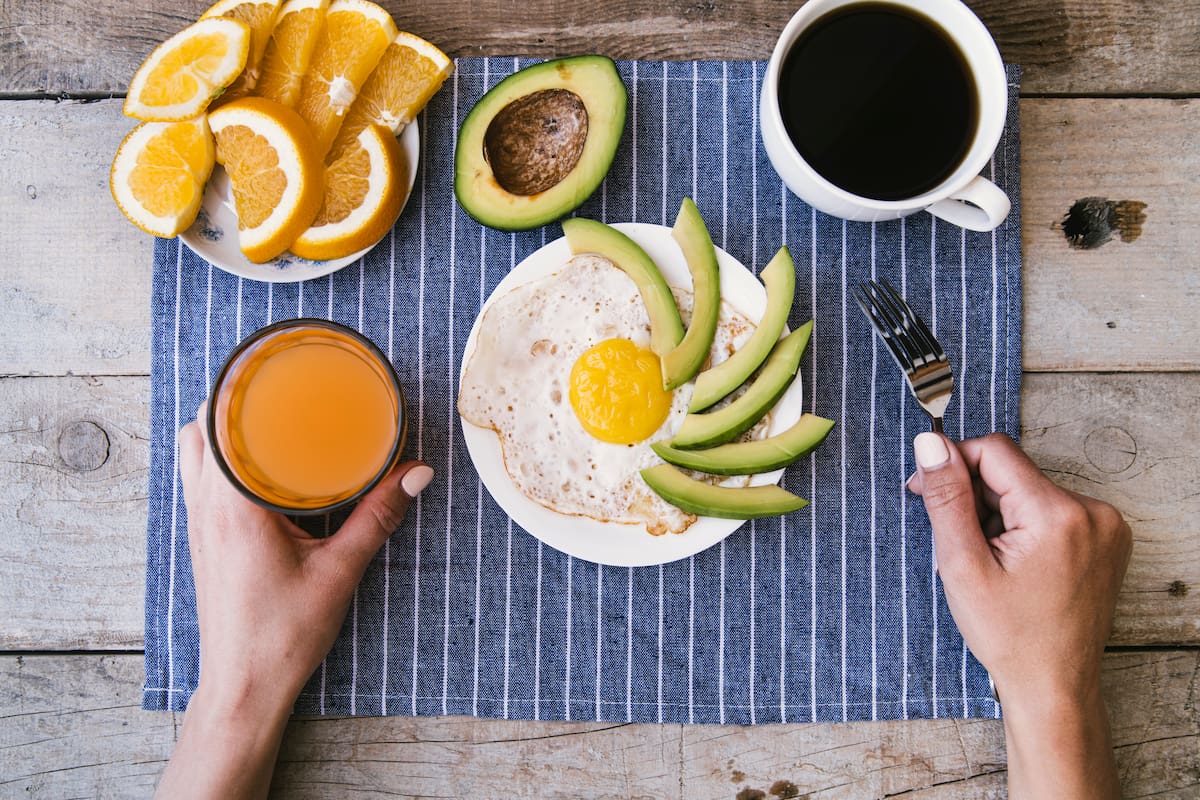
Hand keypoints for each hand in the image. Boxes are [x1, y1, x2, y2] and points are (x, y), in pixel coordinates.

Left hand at [155, 404, 431, 798]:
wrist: (244, 688)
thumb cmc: (282, 636)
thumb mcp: (340, 572)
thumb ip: (378, 516)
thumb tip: (417, 472)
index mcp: (233, 506)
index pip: (216, 424)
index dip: (236, 385)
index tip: (270, 364)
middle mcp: (205, 508)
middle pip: (198, 428)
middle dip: (231, 397)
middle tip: (277, 384)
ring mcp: (198, 524)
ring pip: (192, 452)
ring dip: (221, 427)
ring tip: (267, 415)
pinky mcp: (204, 539)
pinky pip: (199, 479)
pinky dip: (219, 457)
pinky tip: (259, 464)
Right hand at [909, 432, 1130, 799]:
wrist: (1054, 684)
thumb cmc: (1009, 635)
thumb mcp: (963, 565)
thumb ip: (947, 498)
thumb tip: (930, 444)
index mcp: (1057, 514)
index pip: (994, 451)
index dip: (952, 465)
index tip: (926, 492)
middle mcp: (1092, 510)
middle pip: (1012, 471)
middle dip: (976, 496)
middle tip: (959, 542)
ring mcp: (1105, 524)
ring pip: (1029, 488)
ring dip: (998, 511)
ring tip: (990, 558)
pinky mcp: (1106, 536)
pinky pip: (1051, 507)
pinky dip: (1023, 523)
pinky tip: (1014, 560)